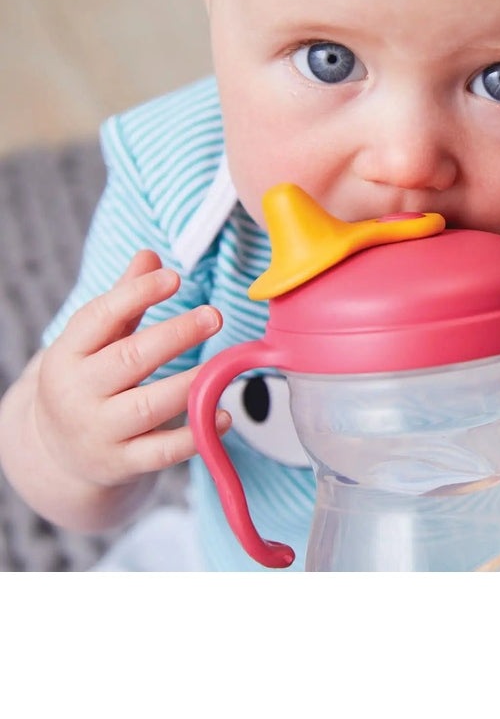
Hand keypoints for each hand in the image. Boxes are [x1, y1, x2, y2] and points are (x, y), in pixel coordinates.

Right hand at [34, 249, 231, 490]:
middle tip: (214, 315)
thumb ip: (124, 299)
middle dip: (174, 335)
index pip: (98, 318)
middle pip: (128, 359)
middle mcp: (78, 393)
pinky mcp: (122, 464)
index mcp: (68, 354)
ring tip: (224, 365)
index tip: (175, 277)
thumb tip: (150, 255)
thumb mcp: (95, 341)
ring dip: (189, 385)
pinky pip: (161, 452)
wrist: (57, 455)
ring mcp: (99, 432)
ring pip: (147, 406)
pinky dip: (194, 435)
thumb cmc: (89, 381)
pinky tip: (222, 415)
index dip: (137, 295)